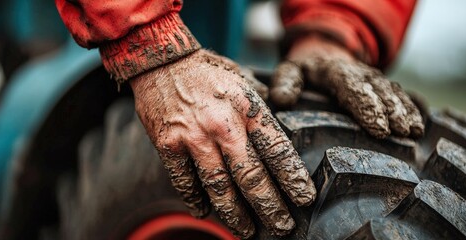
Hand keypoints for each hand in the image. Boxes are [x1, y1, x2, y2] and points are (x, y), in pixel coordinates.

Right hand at [129, 50, 315, 237]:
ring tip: (247, 230)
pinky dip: (196, 200)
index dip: (292, 178)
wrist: (161, 60)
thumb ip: (264, 105)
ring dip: (235, 213)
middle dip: (269, 206)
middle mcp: (222, 125)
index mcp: (248, 108)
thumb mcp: (245, 79)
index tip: (304, 198)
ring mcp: (193, 137)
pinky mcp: (168, 145)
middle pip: (251, 176)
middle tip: (282, 226)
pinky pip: (185, 181)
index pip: (277, 150)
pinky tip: (206, 212)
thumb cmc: (208, 71)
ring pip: (219, 186)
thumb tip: (286, 123)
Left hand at [270, 35, 423, 138]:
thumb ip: (285, 82)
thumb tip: (281, 99)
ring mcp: (375, 80)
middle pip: (379, 91)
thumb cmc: (306, 70)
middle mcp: (360, 74)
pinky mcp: (384, 87)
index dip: (367, 107)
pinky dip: (414, 107)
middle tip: (401, 132)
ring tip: (414, 131)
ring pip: (394, 92)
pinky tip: (423, 122)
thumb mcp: (289, 70)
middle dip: (392, 111)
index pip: (352, 87)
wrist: (325, 54)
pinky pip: (403, 94)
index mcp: (336, 71)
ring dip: (406, 111)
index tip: (378, 128)